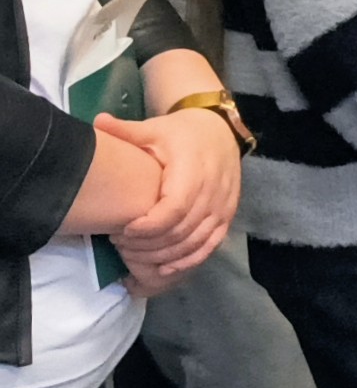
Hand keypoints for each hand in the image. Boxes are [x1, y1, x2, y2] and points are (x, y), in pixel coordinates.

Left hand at [93, 109, 237, 285]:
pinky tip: (166, 266)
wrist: (219, 130)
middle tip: (122, 245)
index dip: (148, 227)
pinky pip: (212, 244)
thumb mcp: (154, 128)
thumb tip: (96, 121)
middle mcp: (213, 189)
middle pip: (183, 230)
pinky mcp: (228, 214)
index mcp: (194, 169)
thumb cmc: (181, 133)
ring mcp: (224, 204)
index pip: (174, 209)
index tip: (124, 230)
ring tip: (137, 256)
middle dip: (150, 245)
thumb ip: (126, 131)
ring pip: (196, 241)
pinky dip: (189, 259)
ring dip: (165, 256)